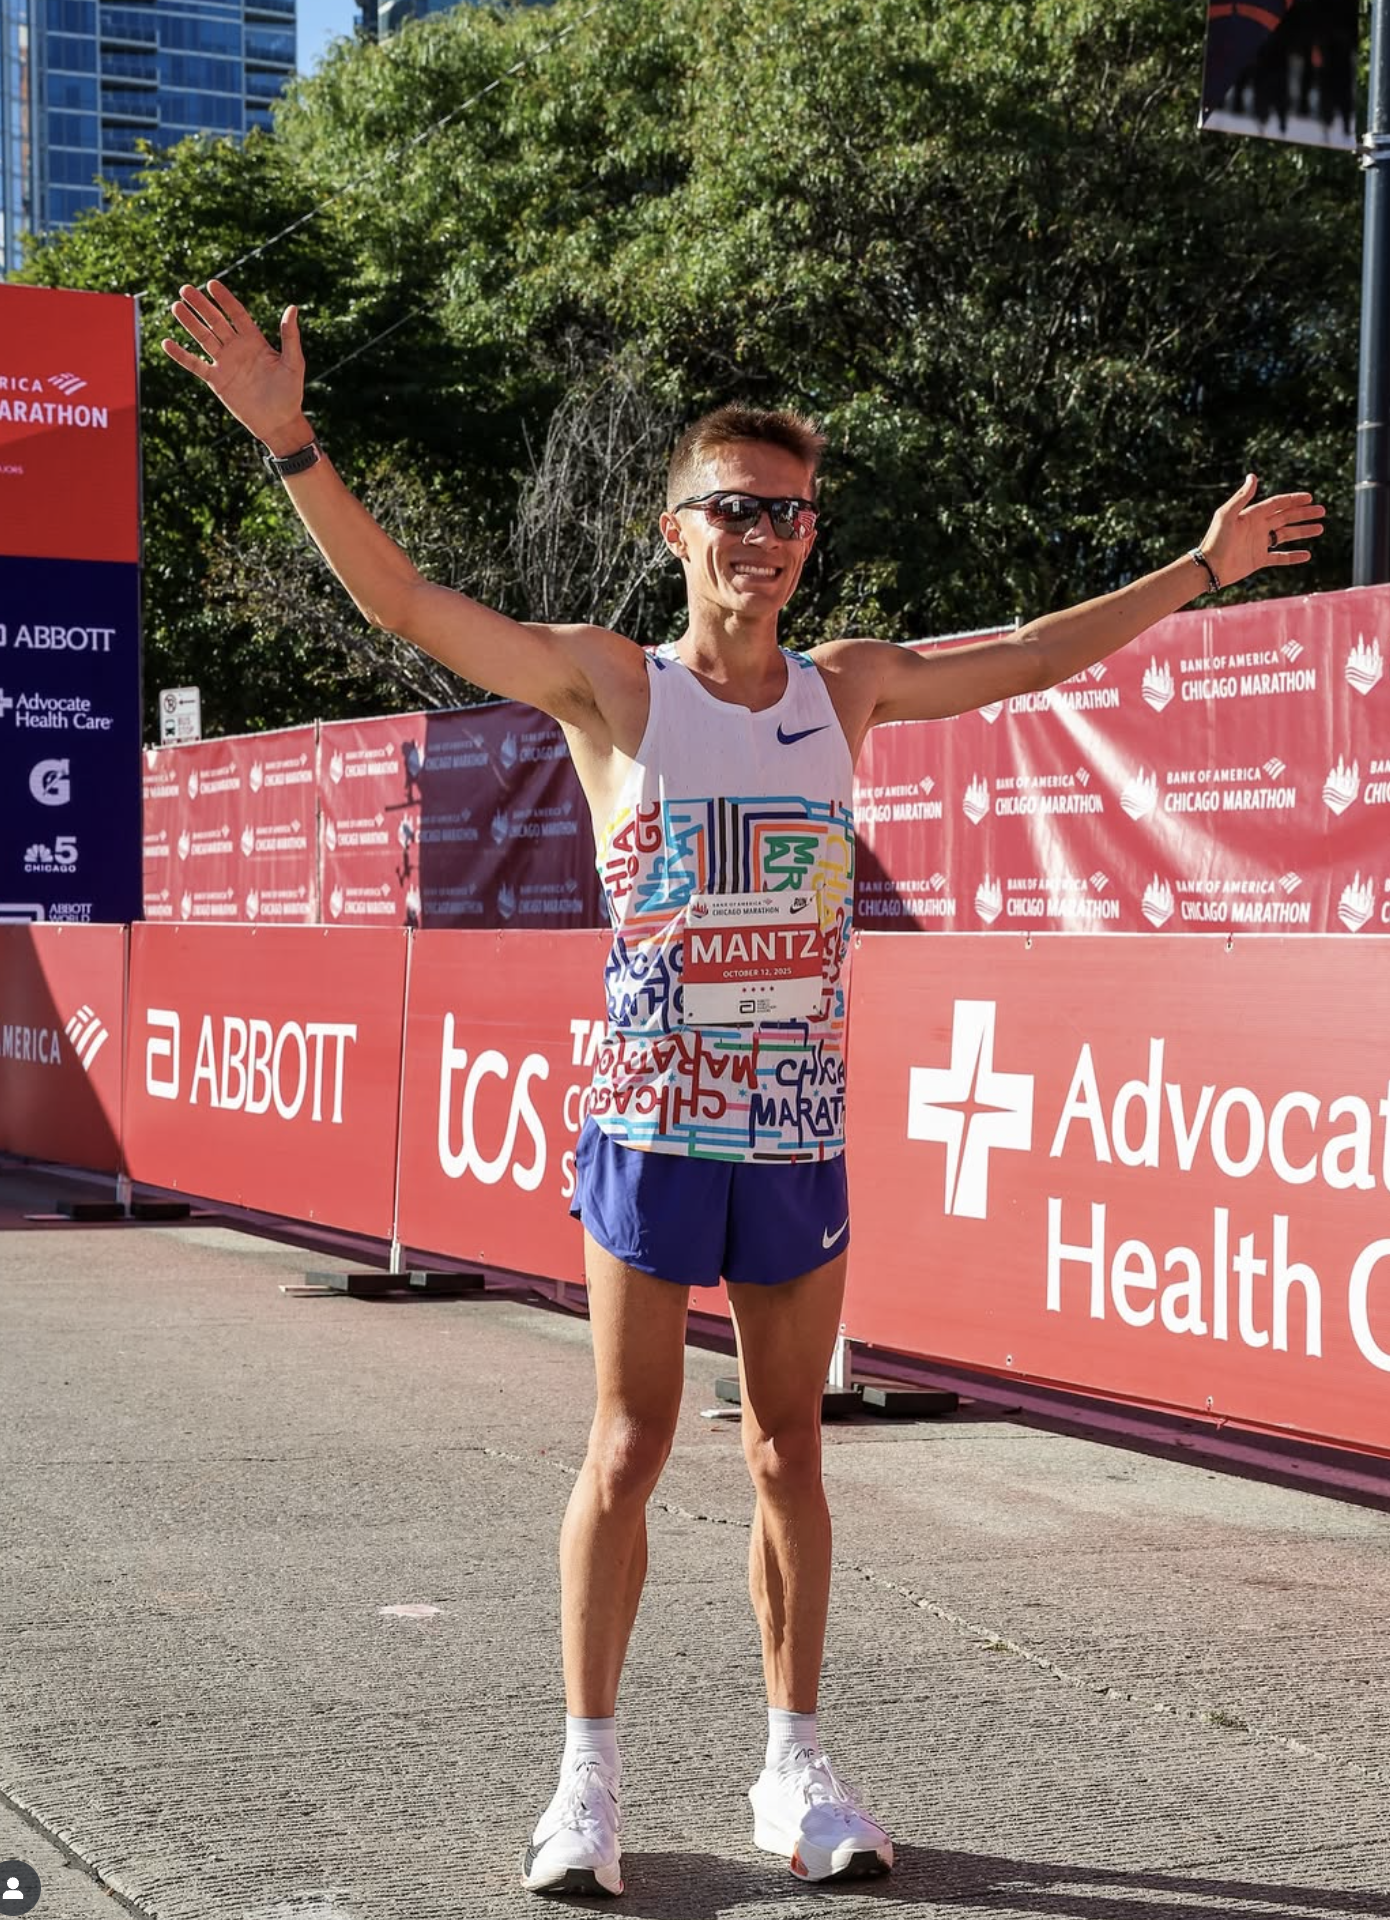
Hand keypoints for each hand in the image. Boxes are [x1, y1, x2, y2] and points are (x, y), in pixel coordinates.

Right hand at [161, 280, 310, 454]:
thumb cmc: (290, 393)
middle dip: (201, 305)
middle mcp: (237, 348)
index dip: (224, 299)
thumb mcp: (293, 362)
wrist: (278, 422)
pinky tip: (166, 343)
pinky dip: (181, 355)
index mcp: (255, 341)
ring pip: (203, 338)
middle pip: (215, 321)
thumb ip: (289, 336)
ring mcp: (225, 364)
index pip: (236, 314)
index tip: (211, 284)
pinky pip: (195, 365)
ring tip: (176, 306)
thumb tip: (293, 308)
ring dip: (189, 323)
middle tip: (185, 289)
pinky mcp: (216, 381)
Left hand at [1200, 473, 1325, 587]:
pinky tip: (1307, 555)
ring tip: (1320, 528)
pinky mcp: (1258, 560)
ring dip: (1303, 531)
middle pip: (1286, 517)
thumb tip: (1253, 476)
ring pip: (1286, 535)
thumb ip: (1241, 497)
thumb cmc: (1215, 540)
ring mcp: (1259, 544)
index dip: (1293, 499)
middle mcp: (1257, 528)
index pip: (1277, 504)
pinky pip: (1279, 558)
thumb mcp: (1227, 515)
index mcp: (1251, 515)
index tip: (1310, 497)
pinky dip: (1293, 557)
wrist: (1208, 568)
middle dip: (1304, 514)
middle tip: (1322, 511)